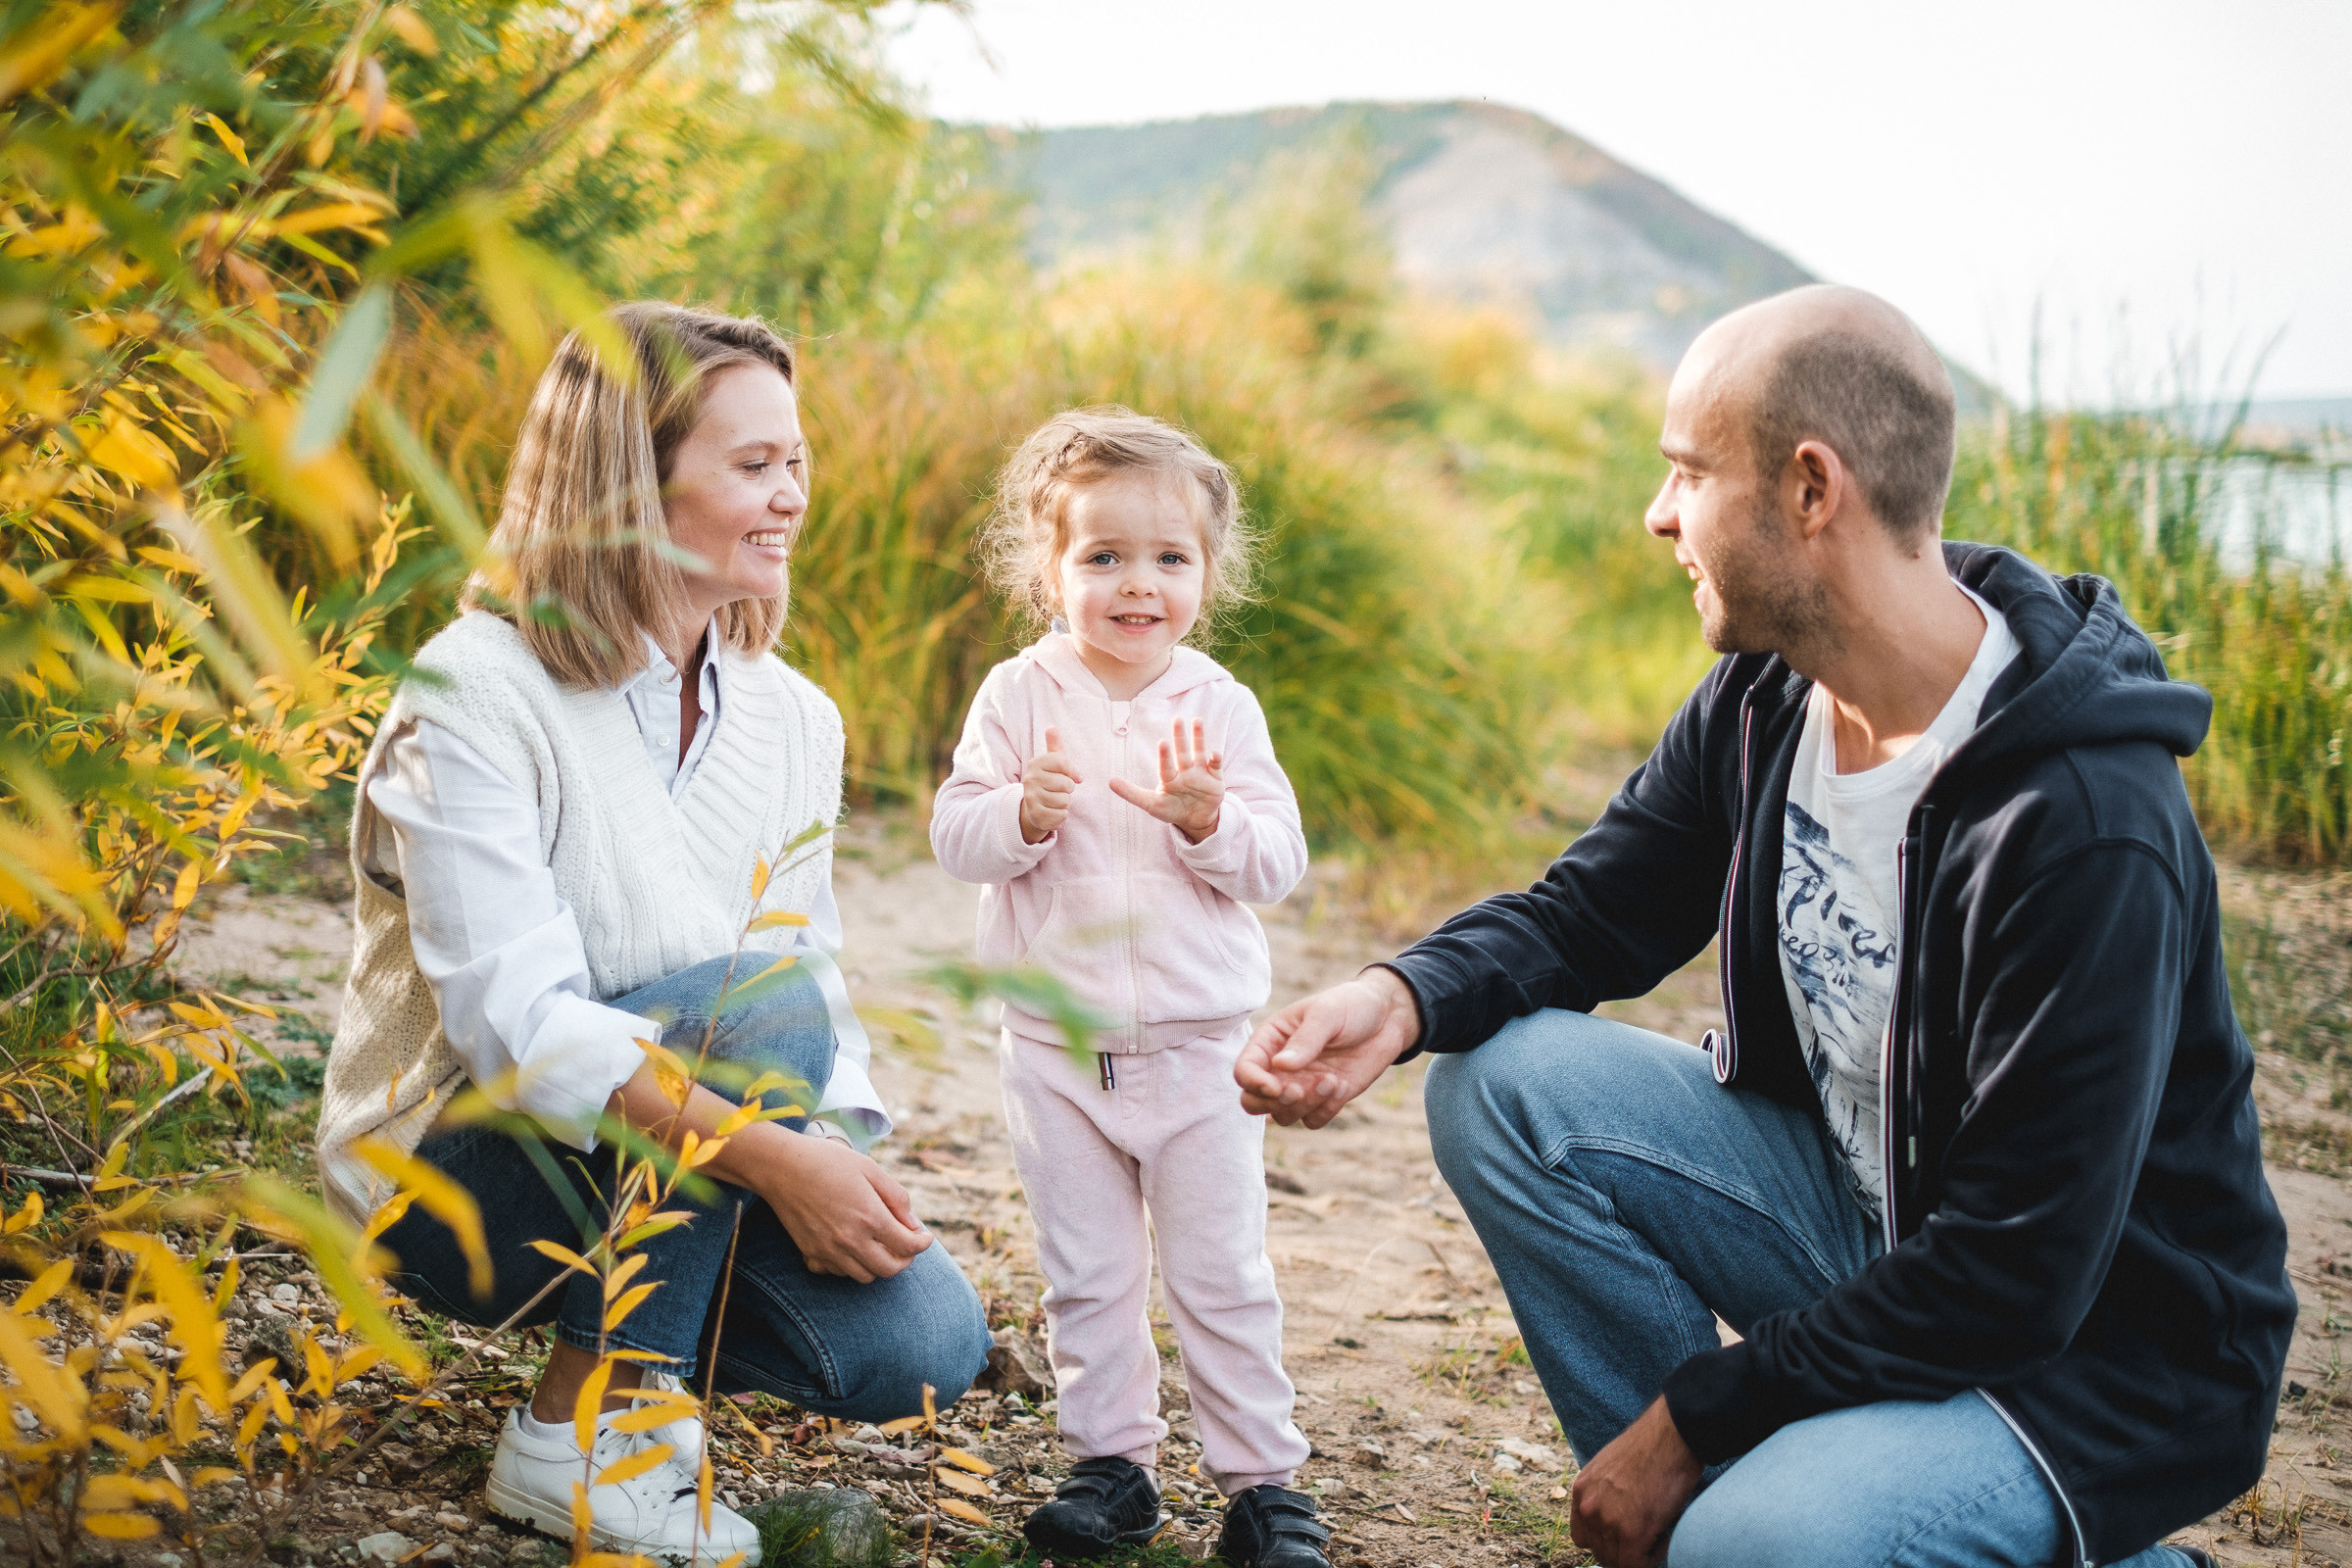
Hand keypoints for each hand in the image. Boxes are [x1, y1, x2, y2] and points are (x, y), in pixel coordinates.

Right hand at [607, 1064, 931, 1283]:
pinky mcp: (811, 1254)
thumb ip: (897, 1198)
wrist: (782, 1167)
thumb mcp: (871, 1170)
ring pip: (865, 1276)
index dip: (922, 1243)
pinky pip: (838, 1273)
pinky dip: (850, 1266)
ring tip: (880, 1245)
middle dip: (904, 1259)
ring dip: (878, 1264)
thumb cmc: (828, 1161)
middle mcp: (851, 1240)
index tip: (924, 1236)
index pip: (908, 1246)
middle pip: (889, 1270)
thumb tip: (913, 1224)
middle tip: (905, 1244)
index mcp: (870, 1217)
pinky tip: (852, 1248)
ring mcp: (829, 1251)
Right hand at [1021, 725, 1079, 843]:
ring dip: (1065, 803)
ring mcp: (1031, 798)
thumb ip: (1055, 745)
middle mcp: (1030, 779)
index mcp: (1035, 763)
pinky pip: (1062, 815)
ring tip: (1055, 800)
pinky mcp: (1036, 816)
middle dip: (1068, 789)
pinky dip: (1062, 815)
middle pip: (1067, 784)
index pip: (1063, 762)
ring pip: (1065, 800)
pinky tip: (1053, 812)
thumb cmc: (1048, 781)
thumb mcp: (1052, 763)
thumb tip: (1052, 727)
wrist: (1033, 808)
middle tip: (1059, 790)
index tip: (1071, 775)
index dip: (1072, 771)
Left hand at [1109, 717, 1223, 842]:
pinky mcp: (1215, 779)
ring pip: (1198, 752)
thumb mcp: (1151, 804)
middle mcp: (1184, 771)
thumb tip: (1109, 781)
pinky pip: (1215, 766)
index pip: (1165, 765)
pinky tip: (1214, 753)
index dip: (1164, 756)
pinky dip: (1215, 759)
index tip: (1162, 743)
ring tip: (1196, 721)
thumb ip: (1131, 793)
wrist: (1195, 820)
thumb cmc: (1171, 810)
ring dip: (1198, 737)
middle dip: (1179, 736)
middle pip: (1181, 752)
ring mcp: (1200, 773)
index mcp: (1169, 777)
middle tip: (1176, 719)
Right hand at [1234, 969, 1420, 1126]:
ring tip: (1332, 1080)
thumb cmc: (1351, 1006)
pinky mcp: (1324, 1100)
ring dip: (1305, 1105)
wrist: (1387, 1019)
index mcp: (1270, 1041)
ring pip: (1282, 1117)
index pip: (1244, 1070)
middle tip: (1298, 1090)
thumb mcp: (1327, 1014)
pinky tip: (1343, 1086)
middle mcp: (1280, 1068)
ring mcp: (1301, 1086)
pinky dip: (1326, 1111)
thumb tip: (1280, 1066)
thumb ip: (1304, 1041)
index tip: (1276, 1086)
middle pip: (1252, 1102)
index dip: (1253, 1083)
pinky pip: (1312, 1122)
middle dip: (1273, 1103)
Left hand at [1569, 1398, 1702, 1567]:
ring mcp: (1607, 1520)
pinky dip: (1652, 1558)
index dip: (1606, 1542)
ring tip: (1659, 1531)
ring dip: (1640, 1553)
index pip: (1582, 1537)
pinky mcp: (1631, 1532)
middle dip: (1624, 1550)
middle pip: (1600, 1552)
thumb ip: (1605, 1494)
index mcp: (1581, 1489)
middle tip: (1649, 1535)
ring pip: (1617, 1561)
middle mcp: (1588, 1506)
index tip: (1626, 1537)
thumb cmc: (1651, 1445)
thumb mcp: (1611, 1467)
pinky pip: (1636, 1565)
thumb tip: (1616, 1517)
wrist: (1672, 1434)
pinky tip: (1665, 1536)